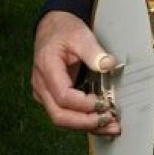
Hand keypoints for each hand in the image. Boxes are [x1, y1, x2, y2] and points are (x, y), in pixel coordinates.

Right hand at [31, 10, 120, 135]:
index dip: (84, 104)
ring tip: (111, 127)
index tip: (104, 103)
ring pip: (62, 118)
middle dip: (86, 122)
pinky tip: (101, 122)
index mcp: (46, 68)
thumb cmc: (64, 30)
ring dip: (87, 125)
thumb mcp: (80, 35)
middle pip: (60, 115)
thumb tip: (109, 65)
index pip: (63, 96)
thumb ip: (94, 51)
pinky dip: (83, 120)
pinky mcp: (51, 96)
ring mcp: (44, 93)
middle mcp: (41, 85)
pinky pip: (66, 113)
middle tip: (110, 122)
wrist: (52, 27)